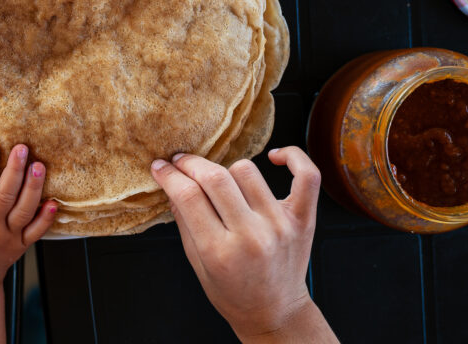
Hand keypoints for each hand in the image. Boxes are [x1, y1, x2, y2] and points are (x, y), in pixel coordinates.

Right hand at [0, 143, 57, 295]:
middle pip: (5, 196)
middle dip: (14, 170)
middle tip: (21, 148)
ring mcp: (9, 236)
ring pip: (24, 210)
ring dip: (33, 187)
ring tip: (39, 166)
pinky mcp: (22, 244)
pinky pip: (37, 231)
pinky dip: (47, 217)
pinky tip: (54, 202)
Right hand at [150, 147, 336, 342]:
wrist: (274, 312)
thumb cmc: (233, 293)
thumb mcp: (197, 264)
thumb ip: (184, 222)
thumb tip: (172, 184)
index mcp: (220, 251)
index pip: (188, 196)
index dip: (169, 175)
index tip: (160, 167)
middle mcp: (251, 235)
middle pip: (214, 178)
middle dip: (190, 164)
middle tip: (181, 163)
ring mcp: (280, 225)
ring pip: (247, 171)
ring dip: (226, 169)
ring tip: (221, 180)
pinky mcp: (303, 220)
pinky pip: (306, 176)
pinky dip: (293, 157)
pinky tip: (275, 156)